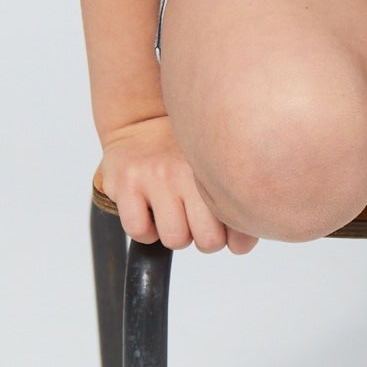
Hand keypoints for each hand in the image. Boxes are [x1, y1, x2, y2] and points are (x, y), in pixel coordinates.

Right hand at [98, 114, 257, 254]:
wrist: (143, 119)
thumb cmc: (185, 153)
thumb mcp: (215, 166)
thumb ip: (235, 203)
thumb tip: (240, 246)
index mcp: (216, 166)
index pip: (238, 225)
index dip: (232, 236)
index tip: (223, 223)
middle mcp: (186, 169)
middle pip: (209, 240)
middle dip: (204, 238)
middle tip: (196, 217)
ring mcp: (155, 175)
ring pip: (175, 239)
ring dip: (174, 233)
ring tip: (172, 210)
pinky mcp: (125, 183)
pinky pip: (139, 230)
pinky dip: (144, 230)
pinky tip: (149, 210)